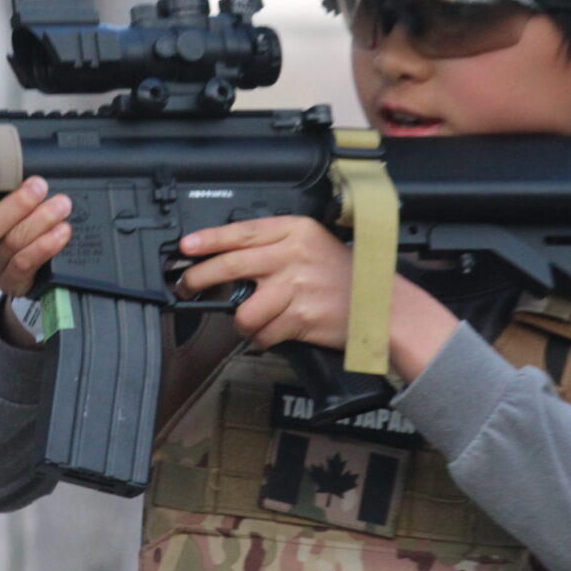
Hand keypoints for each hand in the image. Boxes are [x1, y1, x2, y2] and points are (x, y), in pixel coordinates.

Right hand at [0, 176, 71, 298]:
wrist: (41, 270)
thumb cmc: (31, 230)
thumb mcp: (25, 208)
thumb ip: (26, 194)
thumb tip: (38, 179)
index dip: (7, 195)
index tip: (34, 182)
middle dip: (21, 205)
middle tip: (44, 191)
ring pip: (12, 244)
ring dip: (39, 223)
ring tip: (60, 210)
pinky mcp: (10, 283)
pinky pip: (23, 265)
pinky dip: (43, 247)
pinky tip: (60, 235)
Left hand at [177, 217, 461, 378]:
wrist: (384, 307)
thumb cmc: (347, 278)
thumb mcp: (314, 245)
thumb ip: (277, 246)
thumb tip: (229, 256)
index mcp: (296, 230)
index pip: (242, 232)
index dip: (208, 240)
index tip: (186, 247)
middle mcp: (293, 254)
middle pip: (231, 265)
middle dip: (199, 278)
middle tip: (187, 285)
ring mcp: (296, 286)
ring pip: (243, 311)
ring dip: (244, 323)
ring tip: (256, 322)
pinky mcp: (300, 317)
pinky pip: (263, 334)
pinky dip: (265, 340)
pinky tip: (277, 334)